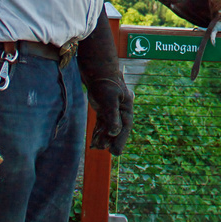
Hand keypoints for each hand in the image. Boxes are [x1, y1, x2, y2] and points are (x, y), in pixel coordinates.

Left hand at [77, 8, 132, 154]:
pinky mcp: (103, 107)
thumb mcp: (108, 98)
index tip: (116, 152)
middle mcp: (120, 109)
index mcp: (126, 107)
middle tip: (110, 153)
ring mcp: (111, 109)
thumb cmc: (105, 81)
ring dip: (104, 137)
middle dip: (113, 141)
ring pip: (109, 127)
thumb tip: (115, 132)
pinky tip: (94, 141)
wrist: (96, 68)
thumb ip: (112, 115)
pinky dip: (98, 131)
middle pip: (118, 128)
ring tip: (98, 148)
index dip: (121, 139)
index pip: (125, 126)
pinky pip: (102, 123)